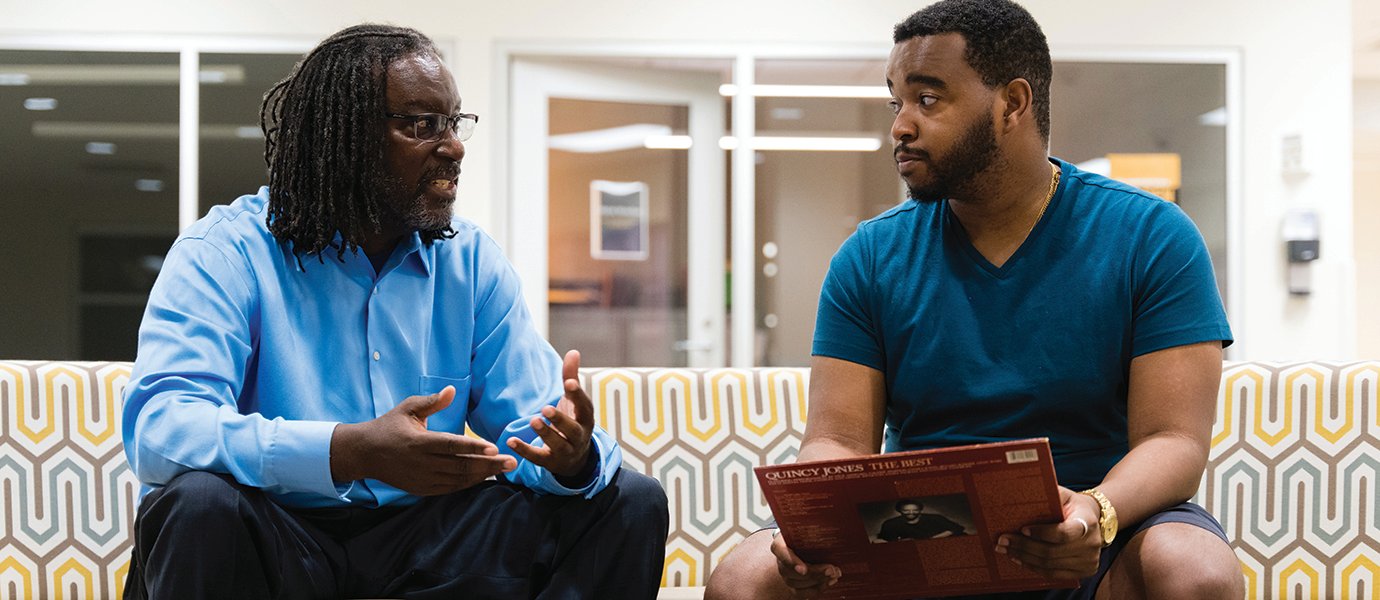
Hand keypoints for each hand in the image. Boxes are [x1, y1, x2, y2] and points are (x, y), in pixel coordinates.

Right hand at [330, 386, 516, 495]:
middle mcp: (422, 463)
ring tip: (505, 469)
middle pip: (460, 466)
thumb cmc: (389, 426)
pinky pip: (450, 488)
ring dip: (483, 475)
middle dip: (489, 465)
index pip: (451, 445)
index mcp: (419, 442)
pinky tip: (484, 476)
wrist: (365, 454)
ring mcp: (422, 479)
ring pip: (458, 480)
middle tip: (512, 461)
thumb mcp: (407, 408)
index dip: (473, 447)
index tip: (494, 448)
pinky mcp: (422, 488)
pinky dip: (469, 483)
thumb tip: (453, 390)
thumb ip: (432, 401)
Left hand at [507, 350, 594, 478]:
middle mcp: (579, 436)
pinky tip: (511, 442)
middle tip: (546, 408)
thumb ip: (571, 377)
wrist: (576, 458)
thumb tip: (573, 351)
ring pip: (558, 445)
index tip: (569, 383)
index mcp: (585, 418)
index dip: (578, 395)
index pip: (584, 406)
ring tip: (534, 421)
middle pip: (573, 429)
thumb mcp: (574, 401)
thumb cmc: (573, 421)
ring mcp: (566, 451)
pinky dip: (524, 451)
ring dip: (546, 434)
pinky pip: (538, 458)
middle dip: (560, 420)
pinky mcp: (550, 462)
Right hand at [770, 529, 841, 598]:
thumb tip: (828, 528)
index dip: (792, 562)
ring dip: (818, 581)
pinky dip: (817, 589)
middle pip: (790, 572)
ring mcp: (786, 575)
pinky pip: (802, 593)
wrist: (804, 544)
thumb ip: (813, 530)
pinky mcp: (794, 586)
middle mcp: (780, 562)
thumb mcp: (807, 529)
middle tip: (830, 569)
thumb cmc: (805, 535)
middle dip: (814, 572)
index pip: (780, 552)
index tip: (803, 570)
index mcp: (780, 544)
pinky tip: (829, 582)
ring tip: (834, 574)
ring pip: (797, 584)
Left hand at [994, 486, 1102, 579]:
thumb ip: (1048, 494)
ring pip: (1049, 565)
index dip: (1041, 533)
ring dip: (1024, 558)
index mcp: (1087, 522)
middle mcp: (1091, 544)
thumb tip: (1020, 491)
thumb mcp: (1063, 495)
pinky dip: (1033, 567)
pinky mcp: (1083, 572)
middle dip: (1023, 546)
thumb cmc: (1071, 505)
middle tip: (1003, 540)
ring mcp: (1088, 561)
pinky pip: (1053, 574)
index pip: (1063, 533)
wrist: (1092, 519)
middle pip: (1052, 552)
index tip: (1022, 529)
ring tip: (1006, 549)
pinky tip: (1019, 559)